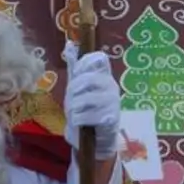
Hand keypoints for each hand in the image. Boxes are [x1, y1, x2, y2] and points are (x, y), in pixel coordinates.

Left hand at [62, 43, 120, 159]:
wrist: (95, 140)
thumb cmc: (85, 110)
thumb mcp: (77, 87)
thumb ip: (74, 67)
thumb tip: (69, 43)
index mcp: (104, 76)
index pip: (99, 59)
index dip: (83, 64)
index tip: (74, 75)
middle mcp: (112, 86)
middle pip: (89, 78)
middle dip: (74, 90)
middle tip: (70, 100)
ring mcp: (113, 102)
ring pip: (86, 98)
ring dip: (74, 107)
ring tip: (74, 113)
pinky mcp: (112, 119)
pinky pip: (89, 115)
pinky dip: (78, 119)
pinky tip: (78, 122)